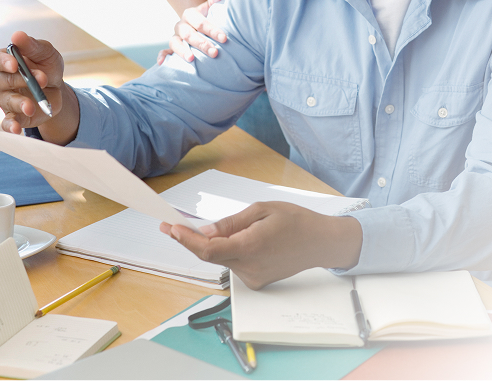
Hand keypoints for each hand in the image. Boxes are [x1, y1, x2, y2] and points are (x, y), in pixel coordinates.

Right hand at [0, 31, 77, 141]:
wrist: (57, 87)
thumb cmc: (47, 65)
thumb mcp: (46, 53)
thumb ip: (32, 46)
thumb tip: (17, 35)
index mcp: (6, 62)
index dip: (3, 62)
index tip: (14, 64)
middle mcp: (1, 81)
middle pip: (1, 81)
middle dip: (21, 80)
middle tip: (41, 79)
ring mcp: (7, 98)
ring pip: (7, 100)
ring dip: (20, 103)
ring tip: (31, 106)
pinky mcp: (15, 115)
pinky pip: (9, 121)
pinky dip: (11, 125)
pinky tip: (16, 128)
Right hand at [157, 0, 226, 63]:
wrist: (198, 22)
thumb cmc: (209, 16)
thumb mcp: (212, 6)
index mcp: (190, 14)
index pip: (200, 22)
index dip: (212, 30)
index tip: (224, 38)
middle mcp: (181, 25)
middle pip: (189, 34)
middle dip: (202, 44)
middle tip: (215, 53)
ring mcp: (176, 37)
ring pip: (175, 43)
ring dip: (182, 51)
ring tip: (191, 59)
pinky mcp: (172, 47)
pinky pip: (164, 51)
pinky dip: (162, 56)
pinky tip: (161, 63)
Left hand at [160, 201, 362, 288]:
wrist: (319, 242)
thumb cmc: (294, 220)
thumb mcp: (262, 210)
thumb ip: (231, 223)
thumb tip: (206, 231)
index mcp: (250, 247)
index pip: (209, 249)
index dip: (187, 240)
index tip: (172, 228)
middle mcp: (249, 268)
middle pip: (212, 256)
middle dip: (192, 240)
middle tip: (173, 226)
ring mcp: (253, 278)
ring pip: (222, 259)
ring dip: (214, 245)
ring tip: (224, 228)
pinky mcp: (256, 282)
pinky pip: (234, 264)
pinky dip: (229, 251)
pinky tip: (240, 239)